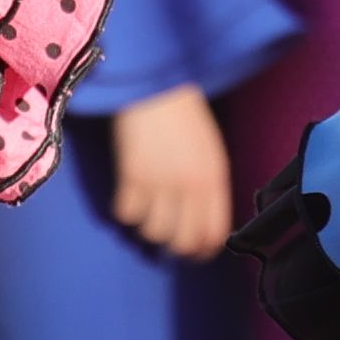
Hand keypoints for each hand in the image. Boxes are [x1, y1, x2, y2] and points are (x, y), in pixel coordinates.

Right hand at [99, 84, 237, 260]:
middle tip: (164, 239)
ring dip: (146, 226)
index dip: (202, 251)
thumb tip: (201, 222)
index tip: (192, 253)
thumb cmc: (184, 116)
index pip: (213, 234)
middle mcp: (191, 185)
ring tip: (144, 209)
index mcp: (214, 179)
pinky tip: (127, 196)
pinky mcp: (132, 175)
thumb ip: (209, 186)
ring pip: (152, 232)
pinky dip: (124, 210)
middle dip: (172, 247)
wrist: (154, 85)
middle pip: (182, 241)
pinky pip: (126, 213)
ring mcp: (161, 182)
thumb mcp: (209, 151)